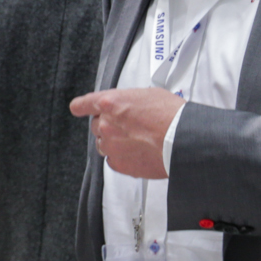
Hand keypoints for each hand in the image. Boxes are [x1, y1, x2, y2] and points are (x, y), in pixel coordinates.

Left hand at [69, 87, 183, 178]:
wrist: (182, 140)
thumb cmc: (171, 115)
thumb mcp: (147, 95)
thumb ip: (128, 101)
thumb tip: (127, 106)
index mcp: (110, 103)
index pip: (84, 104)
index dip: (81, 107)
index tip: (78, 108)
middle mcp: (106, 125)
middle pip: (97, 125)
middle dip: (109, 125)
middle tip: (129, 126)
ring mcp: (111, 146)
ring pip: (103, 144)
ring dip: (115, 142)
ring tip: (137, 141)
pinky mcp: (119, 164)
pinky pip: (113, 161)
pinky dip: (122, 158)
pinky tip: (137, 153)